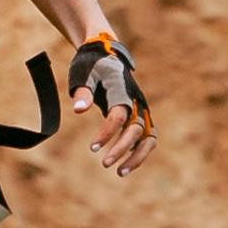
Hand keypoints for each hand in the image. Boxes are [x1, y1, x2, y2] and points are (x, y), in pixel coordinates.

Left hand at [68, 32, 154, 176]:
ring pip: (148, 136)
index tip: (92, 148)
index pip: (119, 116)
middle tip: (104, 164)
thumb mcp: (83, 75)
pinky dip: (139, 151)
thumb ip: (82, 92)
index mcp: (121, 89)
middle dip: (122, 148)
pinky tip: (125, 164)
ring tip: (120, 173)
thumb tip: (79, 110)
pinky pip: (147, 137)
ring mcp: (141, 108)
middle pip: (136, 129)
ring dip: (137, 156)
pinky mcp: (140, 114)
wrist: (106, 54)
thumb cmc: (91, 66)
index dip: (107, 133)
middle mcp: (136, 100)